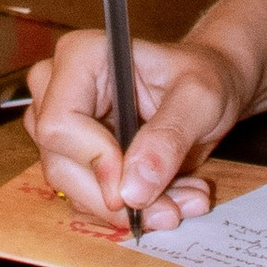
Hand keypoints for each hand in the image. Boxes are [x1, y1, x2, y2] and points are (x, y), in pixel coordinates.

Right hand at [28, 28, 247, 232]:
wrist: (207, 89)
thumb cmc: (206, 76)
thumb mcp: (200, 100)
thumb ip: (168, 138)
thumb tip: (132, 191)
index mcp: (82, 55)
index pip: (59, 123)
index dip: (95, 160)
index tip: (139, 186)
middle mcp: (59, 86)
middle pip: (59, 163)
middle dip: (116, 199)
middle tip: (172, 211)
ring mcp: (62, 122)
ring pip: (70, 187)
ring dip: (127, 210)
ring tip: (181, 201)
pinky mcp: (73, 154)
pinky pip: (86, 197)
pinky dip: (128, 210)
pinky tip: (167, 198)